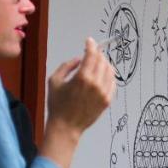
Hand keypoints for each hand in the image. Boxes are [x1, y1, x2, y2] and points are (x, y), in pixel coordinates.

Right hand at [39, 38, 115, 167]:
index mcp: (82, 77)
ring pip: (110, 70)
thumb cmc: (57, 104)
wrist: (66, 127)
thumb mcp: (54, 81)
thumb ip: (66, 66)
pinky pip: (113, 82)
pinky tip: (102, 75)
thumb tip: (78, 59)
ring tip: (97, 63)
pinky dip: (109, 75)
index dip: (91, 45)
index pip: (92, 54)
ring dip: (104, 63)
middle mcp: (95, 84)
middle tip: (92, 52)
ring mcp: (103, 93)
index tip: (89, 41)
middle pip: (102, 60)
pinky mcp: (107, 100)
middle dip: (97, 54)